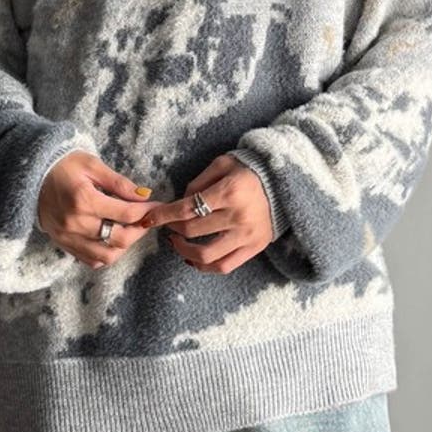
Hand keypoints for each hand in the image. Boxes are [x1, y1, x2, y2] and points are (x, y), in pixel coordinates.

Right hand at [37, 152, 162, 269]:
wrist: (31, 174)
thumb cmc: (63, 164)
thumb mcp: (92, 165)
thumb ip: (119, 182)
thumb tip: (144, 195)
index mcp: (84, 199)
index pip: (126, 214)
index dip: (146, 211)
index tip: (156, 205)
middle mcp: (76, 223)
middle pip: (119, 238)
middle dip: (140, 230)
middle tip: (147, 219)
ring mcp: (68, 237)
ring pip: (107, 255)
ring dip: (124, 245)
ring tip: (131, 229)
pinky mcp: (62, 243)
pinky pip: (90, 260)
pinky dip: (106, 254)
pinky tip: (112, 239)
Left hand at [137, 154, 272, 273]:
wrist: (283, 182)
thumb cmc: (247, 170)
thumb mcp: (222, 164)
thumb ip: (199, 181)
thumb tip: (180, 201)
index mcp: (229, 192)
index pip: (187, 209)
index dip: (163, 215)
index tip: (148, 219)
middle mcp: (238, 216)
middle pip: (192, 230)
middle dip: (171, 228)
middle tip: (166, 224)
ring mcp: (247, 235)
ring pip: (206, 255)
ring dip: (184, 251)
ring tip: (176, 242)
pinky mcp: (254, 248)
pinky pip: (225, 266)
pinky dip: (205, 267)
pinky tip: (193, 258)